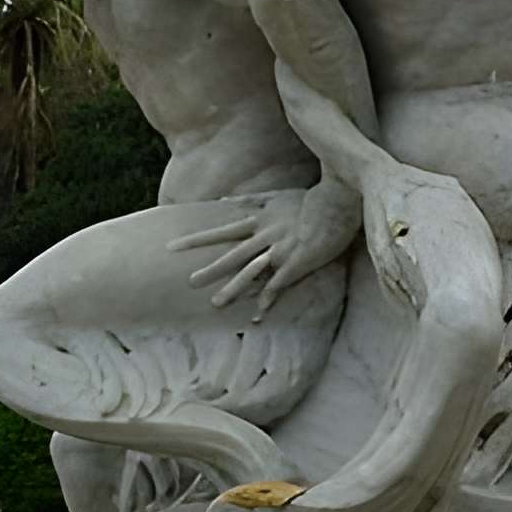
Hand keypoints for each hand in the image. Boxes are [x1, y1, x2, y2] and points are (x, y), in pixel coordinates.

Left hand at [169, 181, 358, 311]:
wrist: (337, 200)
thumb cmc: (310, 198)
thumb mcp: (276, 195)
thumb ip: (249, 200)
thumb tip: (222, 202)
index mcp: (258, 221)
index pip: (221, 232)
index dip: (197, 239)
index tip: (174, 246)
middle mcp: (264, 236)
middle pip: (231, 255)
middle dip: (210, 269)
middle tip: (189, 282)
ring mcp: (279, 250)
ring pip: (251, 272)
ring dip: (234, 289)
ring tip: (216, 304)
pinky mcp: (296, 263)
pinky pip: (278, 286)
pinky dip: (267, 300)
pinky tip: (257, 316)